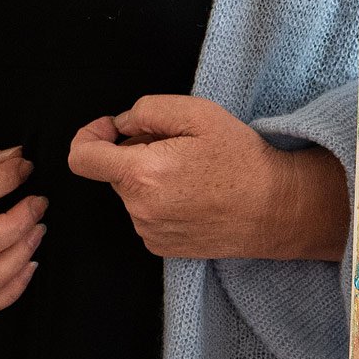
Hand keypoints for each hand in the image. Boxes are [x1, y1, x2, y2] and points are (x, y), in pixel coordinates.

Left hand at [66, 94, 344, 261]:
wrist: (276, 210)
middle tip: (177, 146)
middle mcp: (140, 209)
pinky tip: (193, 195)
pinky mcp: (160, 247)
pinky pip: (144, 213)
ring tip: (192, 173)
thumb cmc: (242, 159)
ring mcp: (149, 232)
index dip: (89, 136)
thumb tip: (120, 125)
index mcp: (144, 173)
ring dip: (148, 178)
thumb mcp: (198, 114)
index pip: (81, 158)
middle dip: (133, 153)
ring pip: (130, 192)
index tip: (110, 130)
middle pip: (112, 171)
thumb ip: (147, 110)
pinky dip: (159, 200)